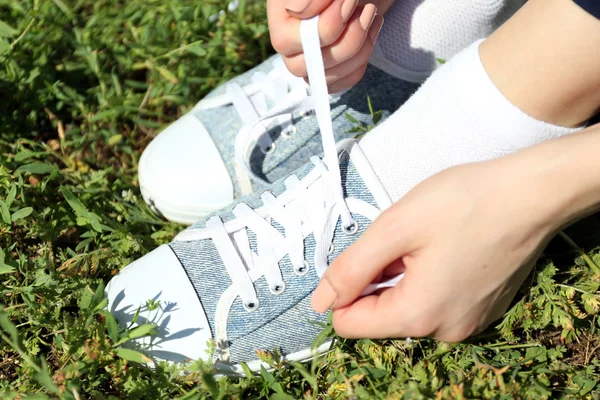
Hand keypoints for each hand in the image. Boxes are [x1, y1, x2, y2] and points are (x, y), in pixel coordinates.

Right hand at [267, 0, 388, 91]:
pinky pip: (342, 82)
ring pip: (325, 77)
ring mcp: (307, 58)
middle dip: (347, 40)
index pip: (287, 40)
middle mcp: (287, 40)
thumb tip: (297, 12)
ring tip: (371, 16)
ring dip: (359, 48)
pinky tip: (371, 32)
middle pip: (304, 66)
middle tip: (367, 9)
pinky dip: (361, 61)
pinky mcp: (329, 68)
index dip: (326, 25)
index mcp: (279, 13)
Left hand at [311, 157, 558, 341]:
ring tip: (426, 241)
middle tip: (401, 240)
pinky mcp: (480, 310)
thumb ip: (351, 269)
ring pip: (406, 307)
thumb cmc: (466, 202)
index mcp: (419, 316)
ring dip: (402, 276)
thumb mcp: (394, 228)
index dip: (343, 288)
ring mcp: (466, 323)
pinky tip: (444, 249)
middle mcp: (444, 331)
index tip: (363, 255)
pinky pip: (434, 303)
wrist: (531, 194)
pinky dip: (427, 279)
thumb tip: (320, 302)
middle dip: (377, 279)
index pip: (350, 324)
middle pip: (379, 316)